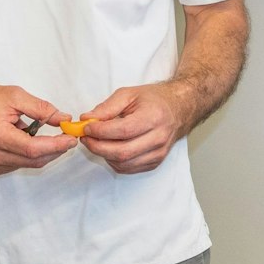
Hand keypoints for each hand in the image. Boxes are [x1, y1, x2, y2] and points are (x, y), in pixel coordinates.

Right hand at [0, 83, 77, 175]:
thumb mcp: (14, 96)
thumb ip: (41, 108)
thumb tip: (63, 119)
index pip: (33, 148)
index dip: (55, 145)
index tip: (71, 138)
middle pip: (34, 160)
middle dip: (55, 149)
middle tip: (67, 137)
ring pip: (28, 163)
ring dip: (42, 151)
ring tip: (40, 132)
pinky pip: (19, 164)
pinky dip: (29, 154)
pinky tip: (25, 139)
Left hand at [78, 83, 195, 173]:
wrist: (178, 109)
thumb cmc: (153, 100)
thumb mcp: (129, 94)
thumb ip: (106, 107)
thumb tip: (86, 119)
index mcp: (153, 117)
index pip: (123, 131)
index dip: (100, 131)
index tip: (86, 127)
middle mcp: (158, 138)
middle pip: (122, 152)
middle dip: (97, 146)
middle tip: (86, 137)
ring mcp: (158, 153)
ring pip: (124, 163)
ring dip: (104, 155)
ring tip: (96, 141)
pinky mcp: (155, 162)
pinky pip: (128, 169)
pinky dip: (114, 161)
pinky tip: (109, 148)